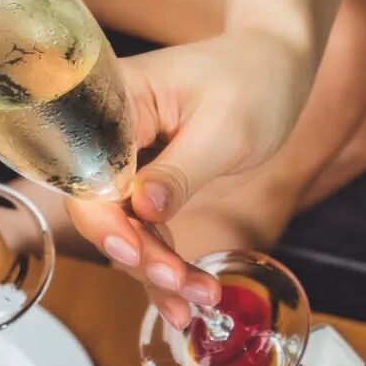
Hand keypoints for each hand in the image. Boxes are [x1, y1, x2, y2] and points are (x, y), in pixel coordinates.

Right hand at [64, 28, 310, 317]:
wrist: (276, 65)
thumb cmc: (255, 78)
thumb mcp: (226, 128)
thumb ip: (180, 171)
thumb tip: (143, 211)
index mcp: (116, 104)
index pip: (89, 173)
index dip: (105, 219)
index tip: (135, 253)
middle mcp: (109, 136)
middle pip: (102, 210)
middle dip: (139, 255)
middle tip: (179, 284)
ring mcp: (127, 165)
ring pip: (125, 231)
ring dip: (157, 272)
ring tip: (199, 299)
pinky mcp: (147, 187)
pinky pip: (146, 233)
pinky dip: (166, 267)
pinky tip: (187, 299)